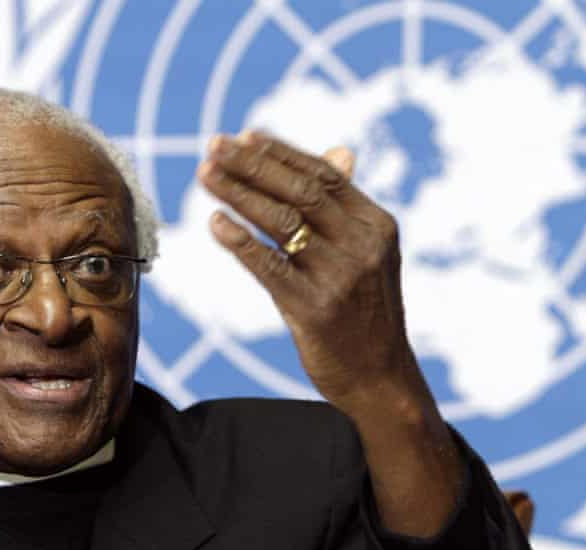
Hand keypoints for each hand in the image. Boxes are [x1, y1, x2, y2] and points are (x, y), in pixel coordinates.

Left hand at [197, 131, 418, 414]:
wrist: (381, 379)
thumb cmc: (366, 312)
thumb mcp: (370, 254)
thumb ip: (346, 206)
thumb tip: (340, 152)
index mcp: (376, 225)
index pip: (324, 175)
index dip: (281, 153)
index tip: (243, 136)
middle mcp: (362, 245)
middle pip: (299, 190)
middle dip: (252, 164)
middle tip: (213, 145)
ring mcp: (340, 277)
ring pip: (281, 221)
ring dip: (238, 193)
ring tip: (204, 174)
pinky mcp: (314, 309)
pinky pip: (268, 266)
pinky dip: (240, 241)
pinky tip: (215, 222)